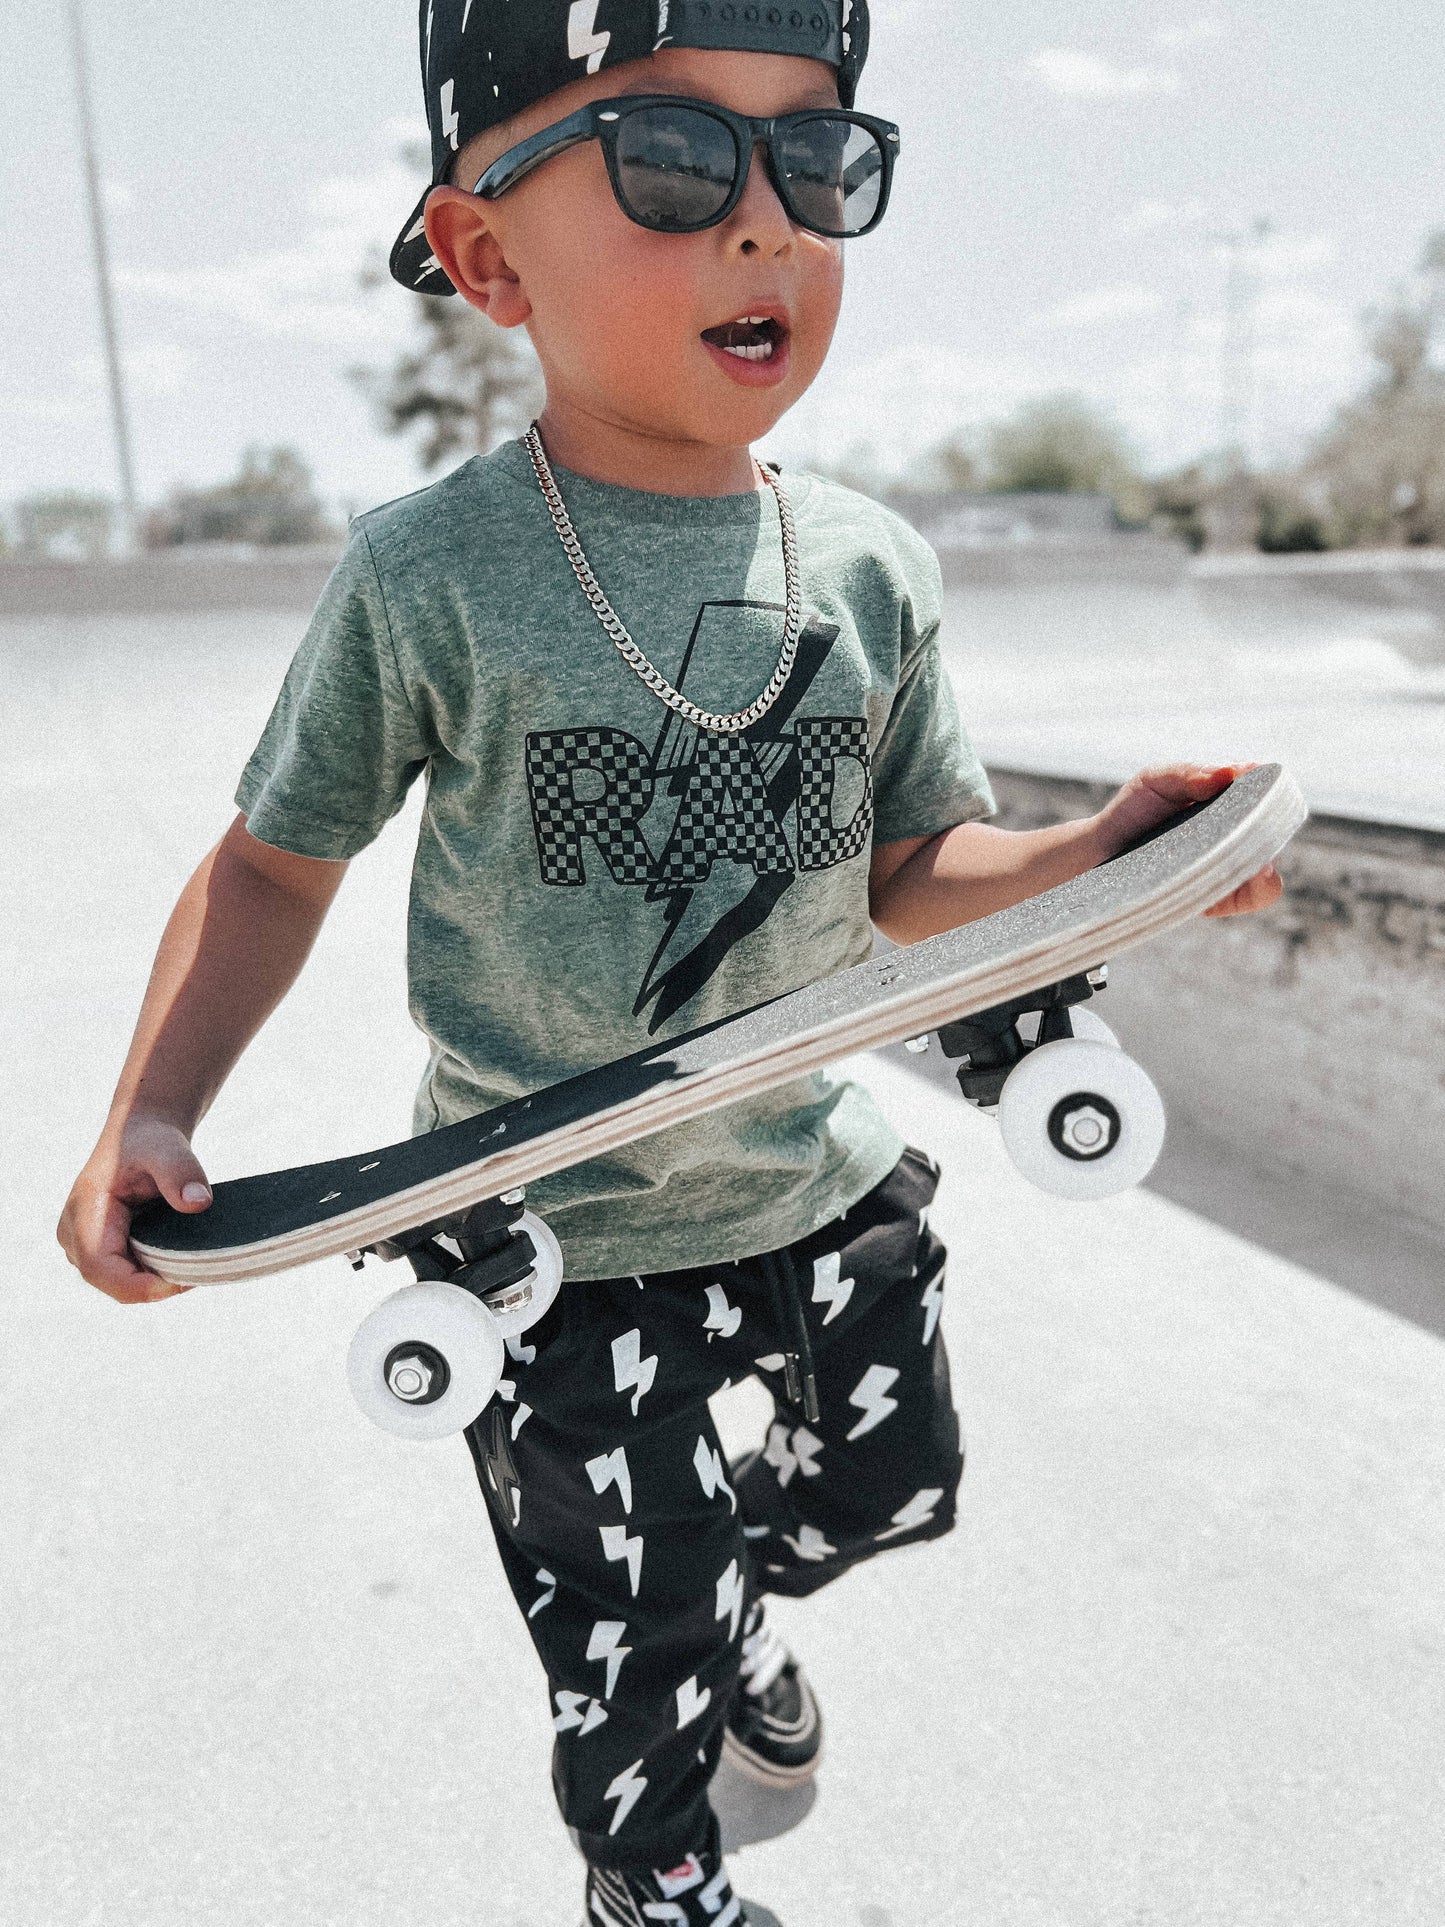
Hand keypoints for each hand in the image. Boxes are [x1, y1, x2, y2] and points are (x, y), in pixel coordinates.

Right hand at [57, 1115, 209, 1303]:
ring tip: (193, 1261)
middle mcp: (74, 1233)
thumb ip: (182, 1173)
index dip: (141, 1286)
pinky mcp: (97, 1248)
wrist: (142, 1134)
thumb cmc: (152, 1140)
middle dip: (156, 1286)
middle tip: (201, 1271)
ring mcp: (82, 1244)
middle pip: (112, 1283)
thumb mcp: (169, 1149)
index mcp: (84, 1211)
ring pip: (120, 1284)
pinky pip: (124, 1275)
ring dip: (156, 1281)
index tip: (186, 1281)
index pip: (100, 1269)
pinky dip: (153, 1273)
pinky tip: (180, 1258)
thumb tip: (198, 1202)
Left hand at [1094, 762, 1283, 918]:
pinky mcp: (1217, 899)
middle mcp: (1235, 836)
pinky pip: (1252, 897)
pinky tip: (1251, 876)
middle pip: (1272, 832)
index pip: (1267, 793)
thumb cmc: (1134, 811)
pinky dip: (1256, 888)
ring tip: (1255, 860)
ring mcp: (1228, 868)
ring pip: (1268, 868)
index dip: (1270, 788)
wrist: (1098, 850)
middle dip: (1269, 826)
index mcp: (1229, 803)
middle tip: (1254, 822)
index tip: (1256, 782)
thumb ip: (1189, 773)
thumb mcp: (1156, 781)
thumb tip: (1230, 772)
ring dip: (1264, 861)